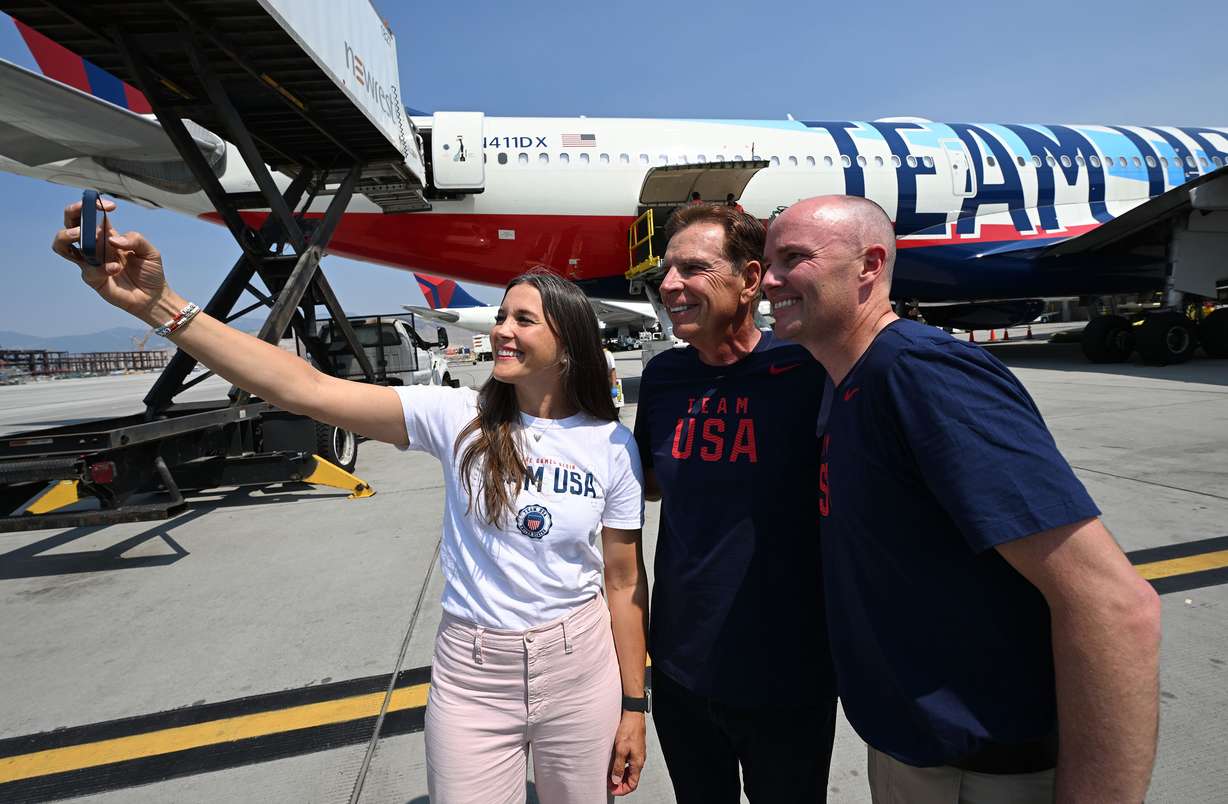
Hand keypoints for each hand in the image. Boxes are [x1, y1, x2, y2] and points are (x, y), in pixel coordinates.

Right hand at [52, 198, 170, 322]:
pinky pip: (89, 270)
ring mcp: (91, 263)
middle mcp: (95, 247)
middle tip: (86, 216)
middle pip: (69, 224)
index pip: (91, 214)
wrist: (153, 296)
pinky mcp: (93, 279)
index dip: (93, 205)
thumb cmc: (150, 271)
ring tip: (81, 235)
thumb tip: (112, 239)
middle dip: (71, 213)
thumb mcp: (149, 251)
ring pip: (62, 246)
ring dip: (67, 236)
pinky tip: (116, 268)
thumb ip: (135, 240)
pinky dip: (102, 267)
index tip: (110, 206)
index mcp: (107, 235)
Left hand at [608, 711, 645, 795]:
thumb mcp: (621, 749)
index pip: (632, 784)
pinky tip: (614, 764)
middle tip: (609, 783)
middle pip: (632, 779)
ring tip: (610, 775)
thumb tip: (616, 780)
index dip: (622, 789)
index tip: (612, 789)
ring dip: (621, 775)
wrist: (633, 715)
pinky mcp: (634, 749)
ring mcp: (638, 755)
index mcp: (638, 763)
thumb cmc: (629, 729)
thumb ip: (619, 766)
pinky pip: (629, 763)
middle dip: (620, 784)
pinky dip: (622, 767)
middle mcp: (639, 760)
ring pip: (630, 771)